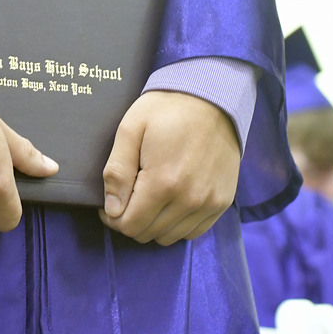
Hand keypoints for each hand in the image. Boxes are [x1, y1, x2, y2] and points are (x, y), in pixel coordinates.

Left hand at [100, 90, 240, 244]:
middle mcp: (189, 199)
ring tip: (150, 198)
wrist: (213, 96)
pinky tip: (171, 203)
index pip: (129, 225)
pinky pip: (194, 232)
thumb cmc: (167, 109)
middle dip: (131, 220)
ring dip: (154, 224)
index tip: (110, 203)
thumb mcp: (131, 129)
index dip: (113, 218)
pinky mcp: (223, 201)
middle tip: (128, 198)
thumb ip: (117, 172)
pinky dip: (178, 225)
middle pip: (148, 233)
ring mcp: (209, 202)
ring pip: (170, 236)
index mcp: (163, 182)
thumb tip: (112, 210)